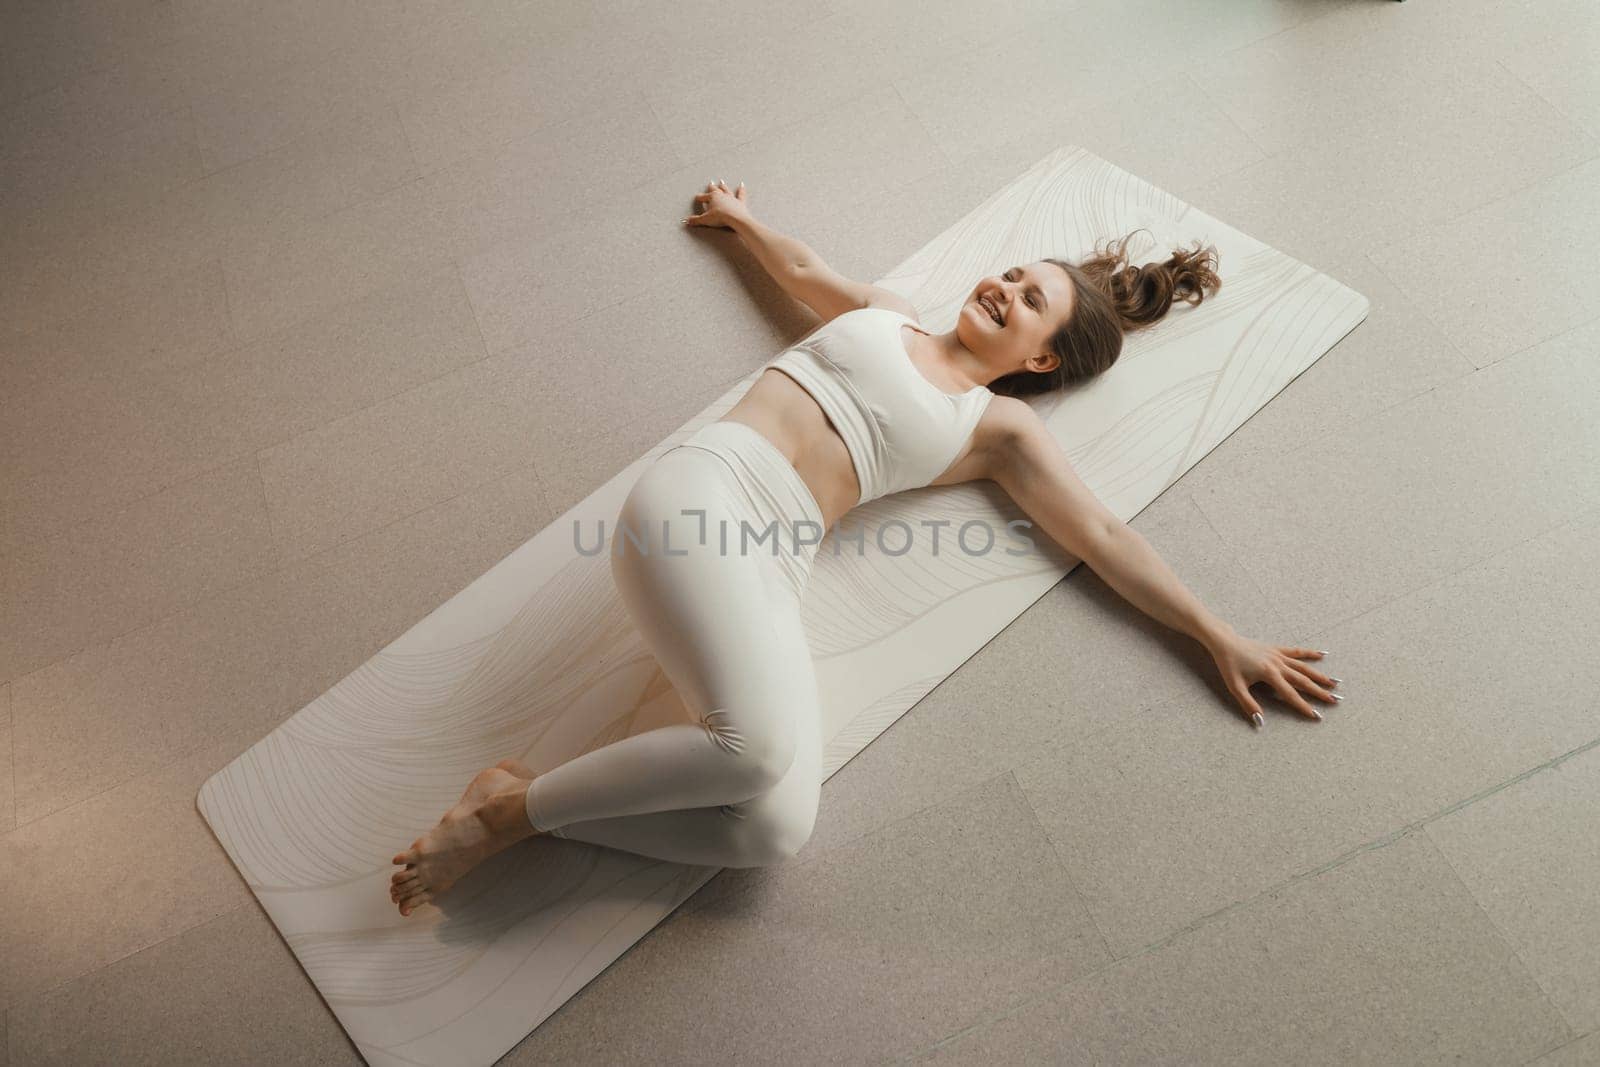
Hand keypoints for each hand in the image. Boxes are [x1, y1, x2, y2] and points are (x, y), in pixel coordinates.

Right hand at [684, 179, 750, 229]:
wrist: (735, 218)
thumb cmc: (720, 217)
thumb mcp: (705, 220)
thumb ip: (696, 220)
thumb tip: (687, 221)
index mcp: (712, 197)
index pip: (703, 197)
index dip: (699, 198)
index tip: (697, 198)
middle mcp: (722, 195)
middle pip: (715, 190)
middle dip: (711, 187)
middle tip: (710, 183)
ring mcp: (731, 198)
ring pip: (726, 190)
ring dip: (723, 186)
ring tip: (722, 181)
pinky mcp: (740, 202)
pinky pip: (741, 194)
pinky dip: (741, 189)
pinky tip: (742, 185)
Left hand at [1210, 635, 1339, 727]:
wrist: (1225, 643)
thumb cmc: (1229, 665)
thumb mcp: (1235, 687)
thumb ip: (1248, 704)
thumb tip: (1260, 721)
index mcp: (1269, 674)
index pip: (1290, 694)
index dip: (1304, 706)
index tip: (1317, 715)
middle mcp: (1278, 665)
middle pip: (1303, 680)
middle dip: (1319, 692)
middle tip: (1335, 700)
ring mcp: (1279, 655)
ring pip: (1304, 666)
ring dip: (1319, 675)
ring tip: (1334, 683)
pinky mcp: (1277, 649)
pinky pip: (1297, 651)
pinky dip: (1310, 653)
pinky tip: (1323, 654)